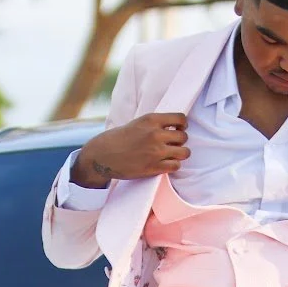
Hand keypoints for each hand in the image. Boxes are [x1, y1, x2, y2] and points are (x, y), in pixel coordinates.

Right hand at [71, 113, 189, 186]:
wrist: (103, 155)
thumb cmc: (118, 138)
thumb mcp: (137, 123)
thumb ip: (154, 124)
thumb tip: (173, 128)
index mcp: (151, 120)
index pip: (180, 118)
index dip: (183, 124)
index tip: (179, 128)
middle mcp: (155, 134)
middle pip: (184, 136)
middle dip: (180, 141)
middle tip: (173, 144)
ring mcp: (156, 152)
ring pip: (184, 152)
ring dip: (180, 154)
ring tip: (172, 154)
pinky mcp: (154, 167)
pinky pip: (176, 166)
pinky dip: (173, 165)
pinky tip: (166, 163)